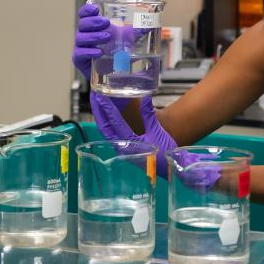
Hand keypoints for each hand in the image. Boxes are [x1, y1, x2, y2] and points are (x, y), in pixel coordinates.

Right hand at [73, 3, 152, 111]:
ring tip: (107, 36)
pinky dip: (89, 52)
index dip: (87, 9)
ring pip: (81, 38)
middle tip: (107, 23)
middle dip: (93, 22)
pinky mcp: (80, 60)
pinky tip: (100, 52)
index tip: (95, 8)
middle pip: (82, 24)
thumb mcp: (127, 39)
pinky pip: (80, 54)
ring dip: (93, 36)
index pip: (84, 14)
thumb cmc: (116, 52)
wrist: (113, 73)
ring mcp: (80, 47)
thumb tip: (151, 23)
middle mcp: (85, 35)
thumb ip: (137, 31)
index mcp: (93, 26)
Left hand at [90, 92, 220, 189]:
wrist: (170, 167)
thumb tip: (146, 97)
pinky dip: (107, 124)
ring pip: (106, 131)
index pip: (114, 122)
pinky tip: (106, 117)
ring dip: (101, 117)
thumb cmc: (165, 152)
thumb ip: (149, 114)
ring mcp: (121, 149)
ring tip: (97, 104)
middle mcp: (121, 147)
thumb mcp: (157, 130)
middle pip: (104, 127)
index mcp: (129, 143)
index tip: (100, 97)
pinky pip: (111, 135)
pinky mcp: (123, 149)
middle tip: (93, 96)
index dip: (106, 108)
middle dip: (98, 111)